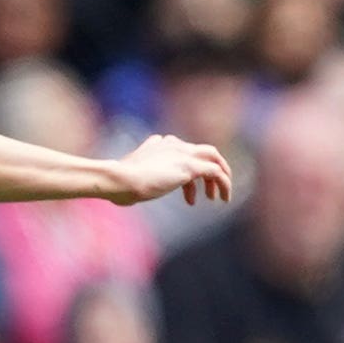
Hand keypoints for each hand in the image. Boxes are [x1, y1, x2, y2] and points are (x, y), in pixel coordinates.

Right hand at [107, 134, 233, 206]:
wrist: (119, 179)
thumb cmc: (119, 183)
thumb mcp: (129, 175)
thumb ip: (136, 177)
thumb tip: (130, 191)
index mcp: (159, 143)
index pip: (183, 151)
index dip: (188, 172)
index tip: (186, 192)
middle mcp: (173, 144)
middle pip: (203, 151)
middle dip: (213, 167)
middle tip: (212, 188)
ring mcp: (182, 154)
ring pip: (214, 158)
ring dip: (221, 178)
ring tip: (220, 198)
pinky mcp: (189, 167)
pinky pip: (216, 172)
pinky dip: (224, 184)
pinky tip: (224, 199)